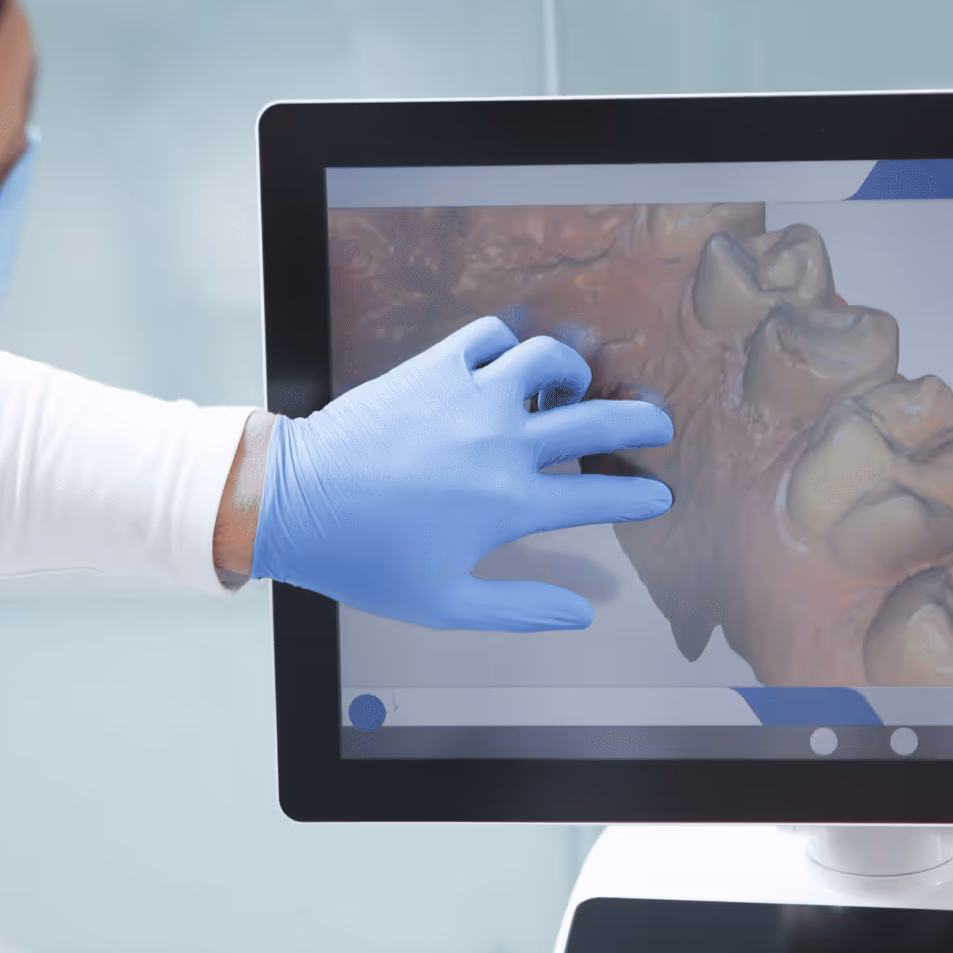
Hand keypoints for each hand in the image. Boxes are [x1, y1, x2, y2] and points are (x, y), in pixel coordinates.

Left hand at [250, 316, 673, 629]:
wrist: (294, 502)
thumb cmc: (366, 559)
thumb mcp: (445, 603)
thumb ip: (520, 610)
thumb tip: (580, 617)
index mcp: (511, 505)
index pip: (601, 497)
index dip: (639, 498)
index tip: (657, 496)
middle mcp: (501, 443)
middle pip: (597, 421)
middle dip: (642, 422)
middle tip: (657, 425)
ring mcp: (469, 396)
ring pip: (550, 360)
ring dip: (575, 373)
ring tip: (574, 388)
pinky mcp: (434, 367)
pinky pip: (490, 336)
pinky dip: (508, 345)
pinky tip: (506, 366)